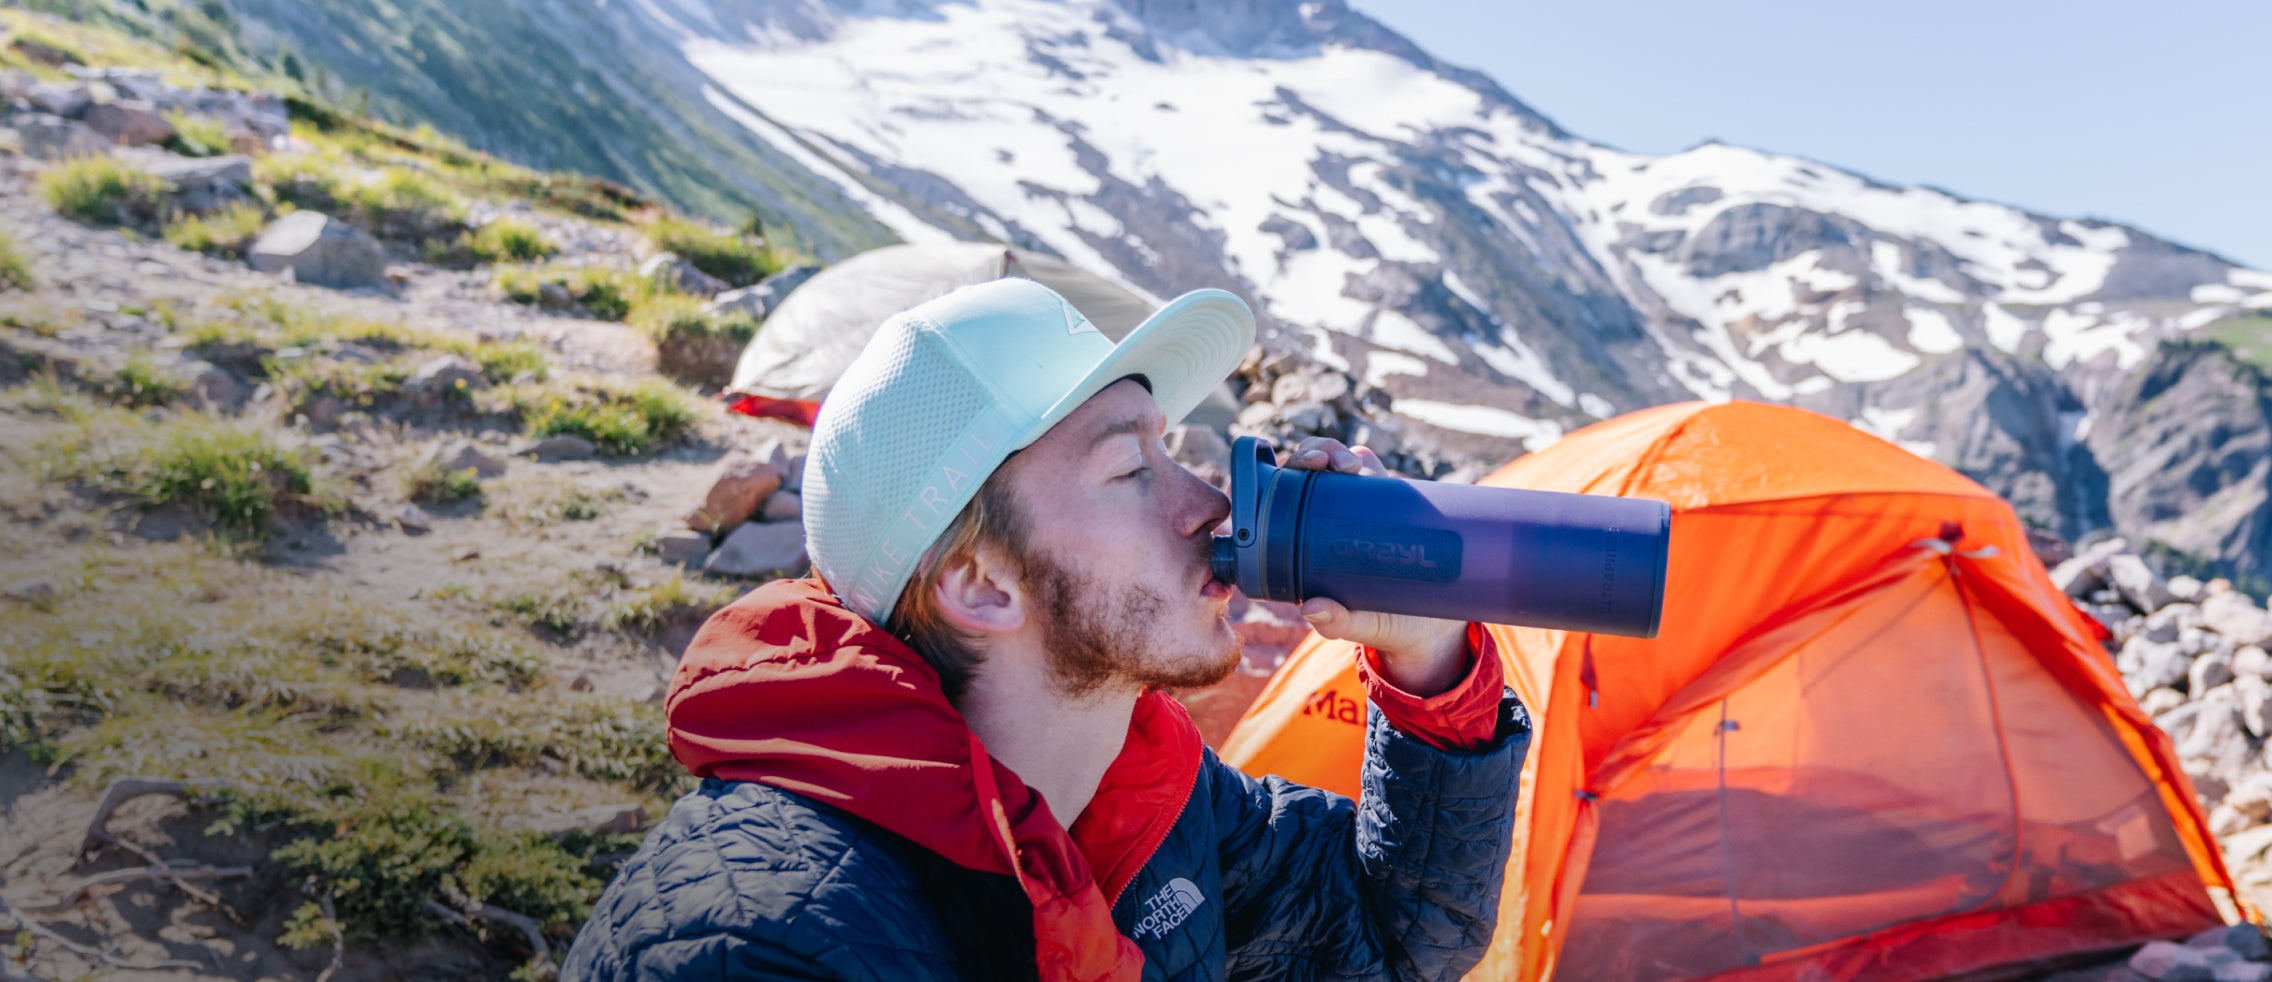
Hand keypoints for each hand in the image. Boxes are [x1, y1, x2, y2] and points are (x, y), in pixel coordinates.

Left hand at [1278, 437, 1471, 695]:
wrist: (1431, 626)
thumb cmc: (1383, 626)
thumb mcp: (1358, 625)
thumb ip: (1336, 621)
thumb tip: (1310, 608)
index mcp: (1308, 545)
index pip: (1285, 503)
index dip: (1282, 483)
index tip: (1293, 484)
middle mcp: (1330, 519)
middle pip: (1311, 474)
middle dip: (1314, 455)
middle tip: (1328, 464)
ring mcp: (1359, 509)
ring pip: (1341, 465)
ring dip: (1338, 452)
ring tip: (1351, 465)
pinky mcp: (1389, 505)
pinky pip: (1371, 472)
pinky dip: (1363, 457)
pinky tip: (1361, 460)